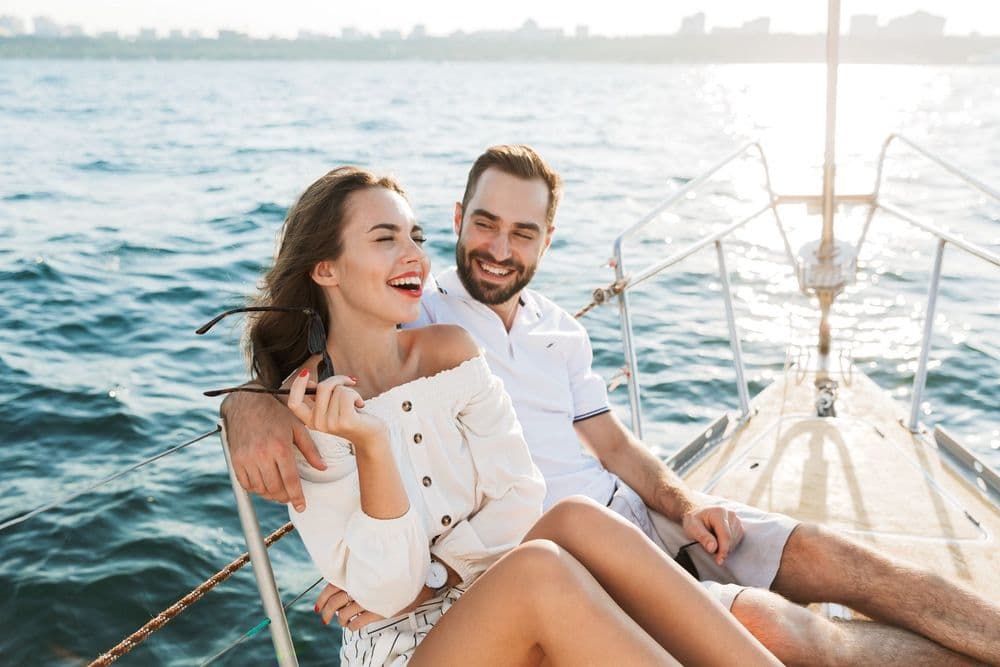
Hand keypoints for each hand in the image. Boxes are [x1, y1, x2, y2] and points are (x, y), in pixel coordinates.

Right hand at [221, 385, 325, 510]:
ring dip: (271, 495)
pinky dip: (255, 489)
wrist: (247, 402)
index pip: (290, 481)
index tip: (301, 507)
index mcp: (280, 447)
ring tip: (279, 493)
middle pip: (275, 488)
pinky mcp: (235, 460)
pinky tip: (264, 486)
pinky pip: (246, 484)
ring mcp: (246, 458)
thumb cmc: (276, 413)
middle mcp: (262, 455)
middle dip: (285, 498)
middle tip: (291, 498)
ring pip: (260, 489)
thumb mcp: (297, 427)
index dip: (297, 497)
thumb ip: (310, 449)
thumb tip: (323, 468)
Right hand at [287, 371, 387, 446]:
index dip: (297, 385)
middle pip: (321, 387)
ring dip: (349, 390)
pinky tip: (360, 405)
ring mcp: (331, 424)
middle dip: (337, 380)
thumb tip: (308, 379)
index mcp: (311, 421)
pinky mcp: (345, 421)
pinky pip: (346, 394)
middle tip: (348, 384)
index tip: (305, 372)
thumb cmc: (353, 417)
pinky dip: (356, 394)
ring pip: (337, 389)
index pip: (294, 403)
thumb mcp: (332, 406)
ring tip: (354, 402)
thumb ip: (319, 395)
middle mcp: (318, 424)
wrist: (371, 437)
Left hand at [314, 583, 436, 630]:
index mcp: (357, 573)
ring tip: (342, 622)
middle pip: (334, 603)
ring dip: (340, 620)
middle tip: (324, 619)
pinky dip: (352, 626)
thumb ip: (358, 572)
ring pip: (343, 615)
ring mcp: (369, 599)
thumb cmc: (394, 572)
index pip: (330, 587)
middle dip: (326, 612)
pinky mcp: (378, 611)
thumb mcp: (374, 567)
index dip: (321, 598)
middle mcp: (360, 586)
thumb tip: (340, 582)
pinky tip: (353, 625)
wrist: (418, 579)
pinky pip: (357, 623)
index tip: (318, 607)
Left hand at [681, 505, 743, 565]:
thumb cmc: (694, 520)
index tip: (719, 561)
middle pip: (730, 539)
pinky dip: (728, 545)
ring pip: (734, 541)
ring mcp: (736, 520)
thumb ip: (702, 537)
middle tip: (707, 545)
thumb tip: (713, 548)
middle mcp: (731, 515)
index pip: (725, 535)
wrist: (698, 514)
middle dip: (721, 548)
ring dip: (724, 547)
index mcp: (719, 513)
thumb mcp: (692, 527)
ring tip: (712, 540)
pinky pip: (737, 541)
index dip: (723, 549)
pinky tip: (718, 541)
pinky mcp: (739, 526)